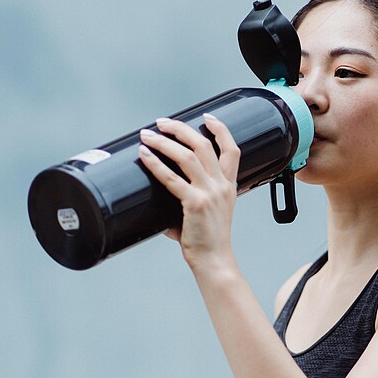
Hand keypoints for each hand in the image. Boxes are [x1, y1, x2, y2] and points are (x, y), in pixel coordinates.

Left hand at [137, 114, 240, 271]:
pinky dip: (156, 164)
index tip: (207, 117)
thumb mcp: (208, 212)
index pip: (232, 149)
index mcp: (228, 186)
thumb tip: (161, 196)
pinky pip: (171, 178)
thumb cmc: (207, 239)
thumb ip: (189, 197)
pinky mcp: (194, 204)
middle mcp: (221, 186)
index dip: (221, 129)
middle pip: (203, 145)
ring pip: (187, 156)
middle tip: (162, 123)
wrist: (214, 260)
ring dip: (164, 141)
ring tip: (147, 136)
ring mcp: (209, 193)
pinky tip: (145, 155)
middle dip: (180, 128)